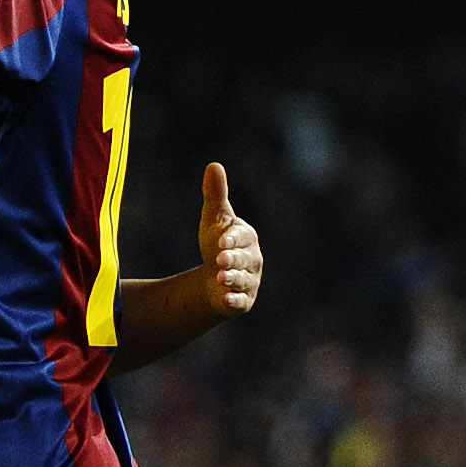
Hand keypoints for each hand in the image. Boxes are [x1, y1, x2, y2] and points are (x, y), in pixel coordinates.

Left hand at [196, 162, 260, 318]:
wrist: (214, 278)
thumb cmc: (217, 244)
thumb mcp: (213, 220)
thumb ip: (215, 195)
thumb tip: (214, 165)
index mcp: (246, 238)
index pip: (242, 236)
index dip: (233, 238)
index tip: (221, 239)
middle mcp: (252, 259)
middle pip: (244, 258)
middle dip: (233, 258)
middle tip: (220, 259)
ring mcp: (249, 281)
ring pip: (242, 279)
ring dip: (232, 279)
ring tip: (221, 278)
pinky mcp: (242, 300)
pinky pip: (240, 301)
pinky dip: (234, 300)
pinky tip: (226, 300)